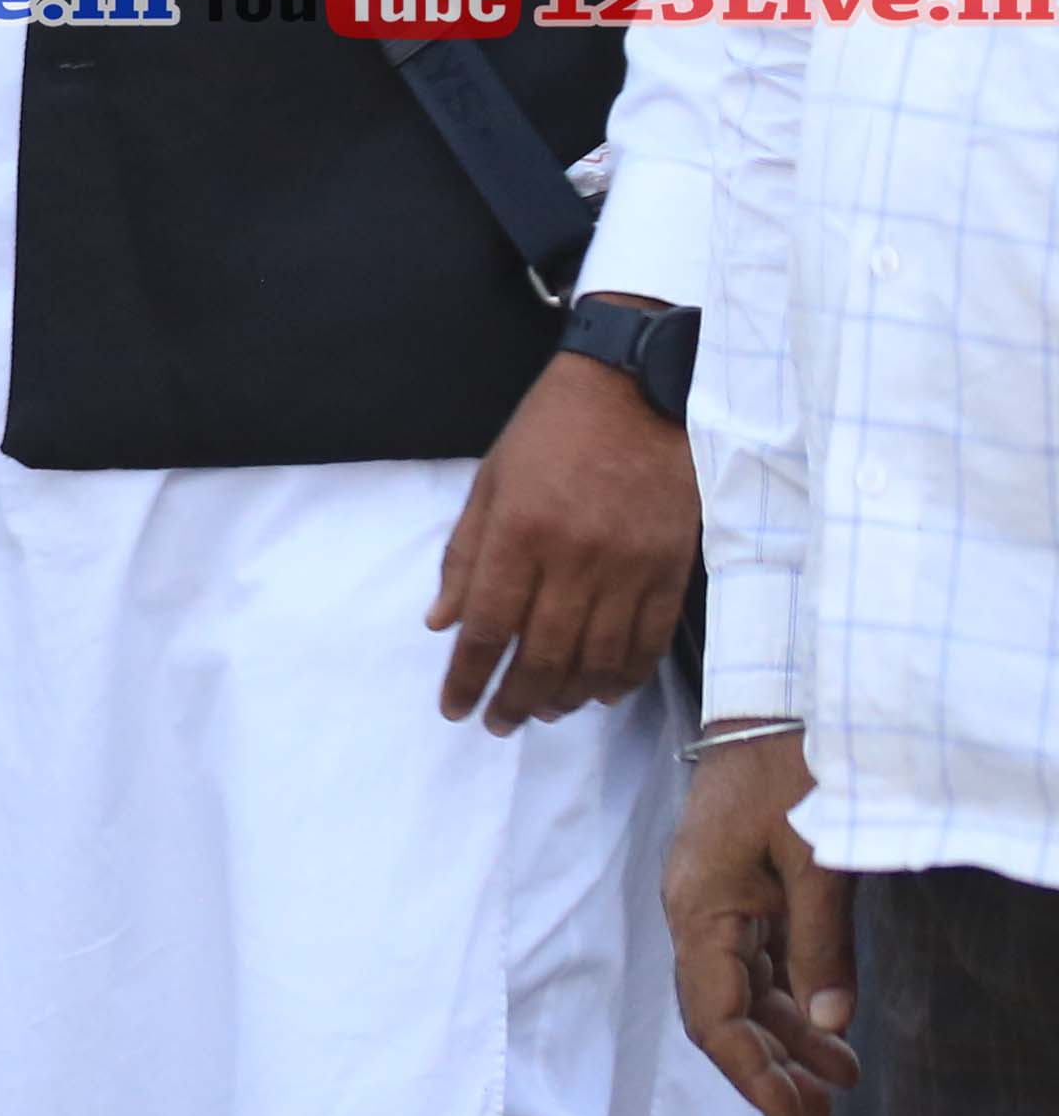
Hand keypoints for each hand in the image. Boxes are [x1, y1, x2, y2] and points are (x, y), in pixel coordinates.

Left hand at [429, 329, 698, 729]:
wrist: (639, 391)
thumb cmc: (551, 430)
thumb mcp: (490, 481)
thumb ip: (465, 556)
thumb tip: (442, 623)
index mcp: (520, 532)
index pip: (488, 626)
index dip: (468, 676)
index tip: (455, 709)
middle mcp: (575, 558)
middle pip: (543, 654)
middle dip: (515, 700)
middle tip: (499, 724)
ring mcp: (629, 567)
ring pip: (598, 659)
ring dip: (568, 697)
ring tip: (545, 712)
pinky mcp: (672, 569)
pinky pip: (649, 642)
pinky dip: (625, 677)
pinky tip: (603, 693)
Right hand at [666, 726, 860, 1115]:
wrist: (773, 705)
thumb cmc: (791, 772)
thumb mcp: (819, 859)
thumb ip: (823, 944)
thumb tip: (832, 1027)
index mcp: (700, 908)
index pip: (713, 1015)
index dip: (751, 1072)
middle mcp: (697, 913)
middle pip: (724, 1011)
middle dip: (771, 1068)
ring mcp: (717, 902)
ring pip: (745, 991)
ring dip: (787, 1039)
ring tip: (839, 1083)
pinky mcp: (741, 890)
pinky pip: (759, 962)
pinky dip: (792, 1000)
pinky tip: (830, 1028)